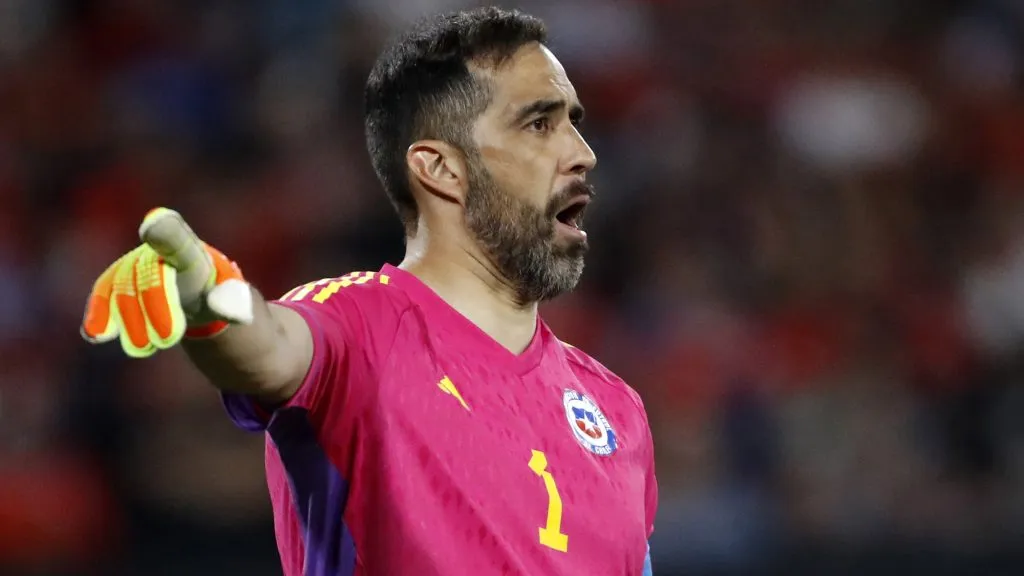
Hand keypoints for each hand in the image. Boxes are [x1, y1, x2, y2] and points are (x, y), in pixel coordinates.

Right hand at [80, 208, 253, 357]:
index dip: (163, 232)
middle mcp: (156, 249)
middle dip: (155, 305)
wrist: (196, 293)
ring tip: (143, 348)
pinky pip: (104, 294)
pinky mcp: (116, 281)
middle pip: (148, 272)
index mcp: (189, 249)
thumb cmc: (216, 294)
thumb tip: (232, 312)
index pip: (177, 238)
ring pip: (123, 287)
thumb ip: (232, 303)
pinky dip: (99, 313)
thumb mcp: (231, 299)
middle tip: (168, 338)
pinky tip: (97, 336)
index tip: (151, 227)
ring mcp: (133, 263)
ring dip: (130, 319)